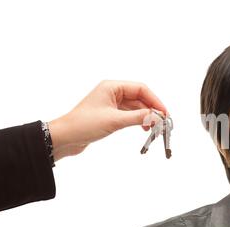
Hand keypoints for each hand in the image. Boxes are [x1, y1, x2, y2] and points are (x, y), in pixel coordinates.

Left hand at [48, 80, 166, 161]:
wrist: (65, 138)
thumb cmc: (84, 125)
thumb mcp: (114, 121)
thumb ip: (138, 117)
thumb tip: (157, 117)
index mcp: (112, 86)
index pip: (140, 89)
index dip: (154, 100)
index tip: (164, 113)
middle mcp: (112, 92)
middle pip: (139, 97)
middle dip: (152, 108)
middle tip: (162, 122)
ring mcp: (111, 104)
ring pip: (135, 107)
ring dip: (146, 116)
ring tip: (153, 127)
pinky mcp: (110, 115)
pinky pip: (129, 114)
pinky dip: (138, 120)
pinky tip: (144, 128)